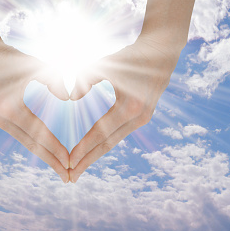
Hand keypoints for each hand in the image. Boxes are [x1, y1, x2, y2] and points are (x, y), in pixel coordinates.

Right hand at [0, 39, 70, 182]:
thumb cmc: (10, 57)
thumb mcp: (35, 66)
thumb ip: (54, 82)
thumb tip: (68, 99)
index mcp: (11, 108)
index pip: (40, 135)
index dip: (56, 149)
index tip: (71, 162)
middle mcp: (1, 118)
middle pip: (32, 146)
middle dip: (52, 162)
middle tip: (69, 177)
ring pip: (25, 142)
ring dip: (43, 155)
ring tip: (60, 168)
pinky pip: (19, 135)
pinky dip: (33, 144)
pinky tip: (45, 152)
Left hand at [68, 36, 179, 181]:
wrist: (161, 53)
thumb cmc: (130, 57)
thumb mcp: (105, 65)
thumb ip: (86, 80)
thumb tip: (70, 97)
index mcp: (129, 106)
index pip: (100, 133)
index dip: (83, 148)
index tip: (68, 161)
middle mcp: (138, 117)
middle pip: (108, 144)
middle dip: (88, 161)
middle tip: (70, 177)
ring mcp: (143, 118)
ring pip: (114, 141)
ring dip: (96, 154)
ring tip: (79, 167)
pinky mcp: (143, 116)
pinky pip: (120, 134)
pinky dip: (105, 144)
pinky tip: (94, 151)